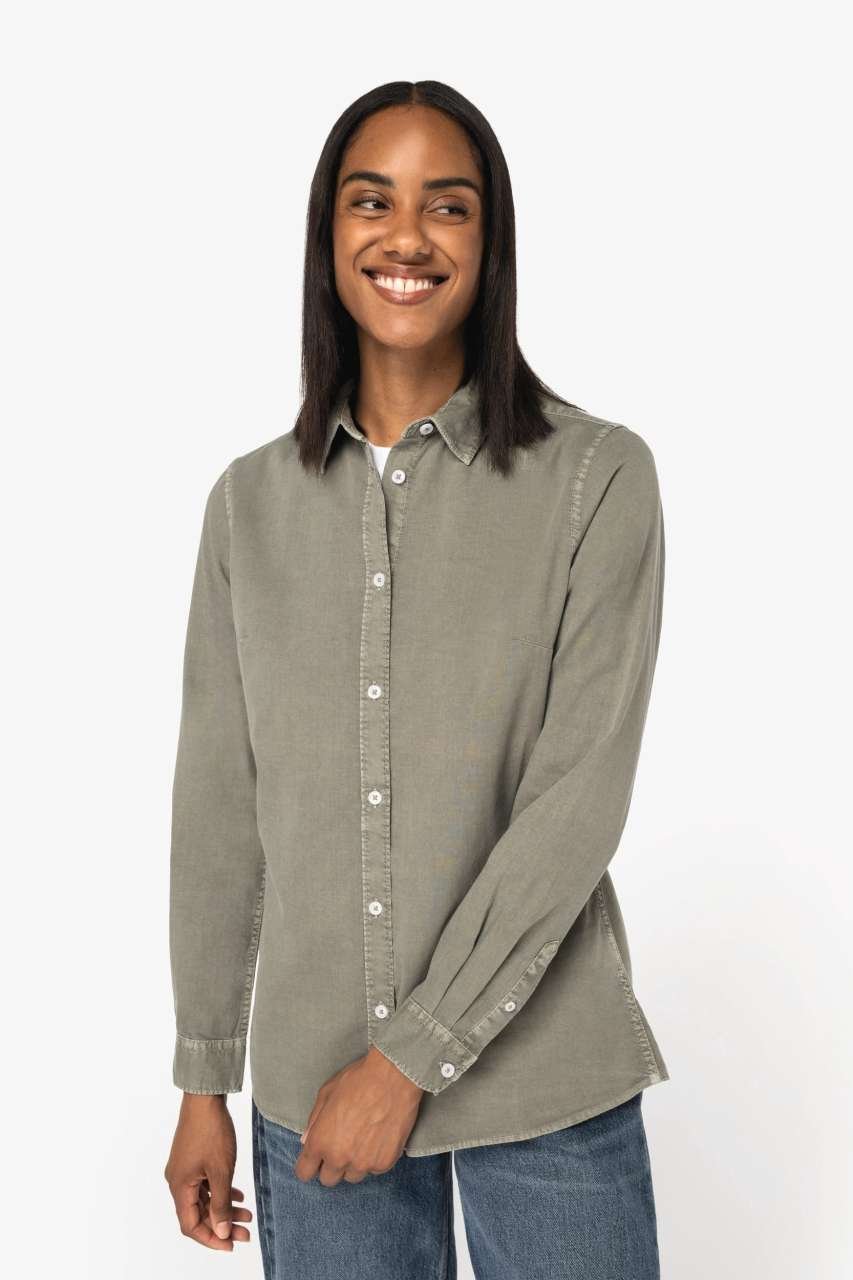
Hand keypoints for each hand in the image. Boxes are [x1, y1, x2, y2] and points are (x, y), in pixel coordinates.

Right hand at [164, 1093, 252, 1250]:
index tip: (231, 1244)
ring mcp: (185, 1169)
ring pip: (205, 1198)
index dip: (210, 1238)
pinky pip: (205, 1184)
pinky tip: (238, 1194)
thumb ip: (221, 1203)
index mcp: (180, 1187)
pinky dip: (221, 1191)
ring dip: (224, 1207)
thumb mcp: (220, 1171)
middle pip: (199, 1213)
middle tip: (246, 1231)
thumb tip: (221, 1231)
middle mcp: (178, 1181)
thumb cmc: (211, 1131)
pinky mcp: (193, 1159)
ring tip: (248, 1214)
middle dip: (222, 1224)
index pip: (191, 1225)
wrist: (205, 1098)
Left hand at [294, 1046, 424, 1185]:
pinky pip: (374, 1169)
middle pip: (328, 1179)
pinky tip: (379, 1137)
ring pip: (352, 1176)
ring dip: (353, 1163)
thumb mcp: (326, 1094)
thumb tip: (307, 1140)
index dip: (308, 1165)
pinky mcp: (385, 1163)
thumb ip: (314, 1121)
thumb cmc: (358, 1080)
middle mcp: (339, 1158)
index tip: (315, 1160)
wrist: (393, 1076)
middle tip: (342, 1144)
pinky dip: (375, 1158)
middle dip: (331, 1165)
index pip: (305, 1172)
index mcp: (320, 1141)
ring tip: (363, 1139)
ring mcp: (363, 1163)